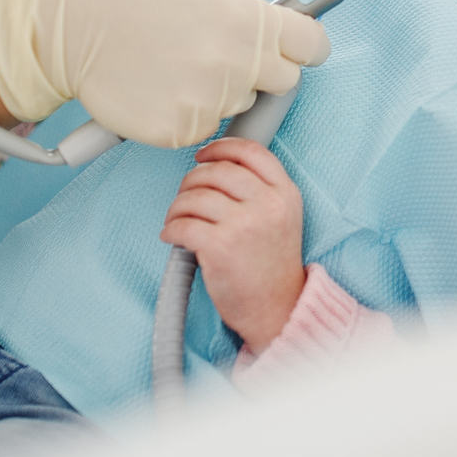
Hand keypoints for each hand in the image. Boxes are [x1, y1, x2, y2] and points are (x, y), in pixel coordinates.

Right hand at [0, 0, 329, 144]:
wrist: (71, 30)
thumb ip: (239, 12)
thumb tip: (268, 31)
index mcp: (247, 19)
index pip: (312, 46)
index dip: (303, 47)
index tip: (294, 49)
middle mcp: (236, 62)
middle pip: (283, 82)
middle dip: (263, 73)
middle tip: (226, 58)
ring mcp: (209, 100)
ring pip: (238, 105)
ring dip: (218, 92)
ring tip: (174, 66)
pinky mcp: (180, 130)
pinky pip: (201, 127)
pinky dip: (185, 113)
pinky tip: (157, 88)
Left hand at [160, 139, 305, 351]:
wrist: (276, 309)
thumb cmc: (272, 264)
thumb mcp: (283, 217)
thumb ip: (261, 189)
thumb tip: (214, 166)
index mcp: (285, 193)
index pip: (250, 152)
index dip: (220, 148)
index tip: (203, 155)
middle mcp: (267, 204)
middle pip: (217, 171)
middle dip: (192, 180)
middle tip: (186, 196)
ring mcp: (243, 224)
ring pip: (194, 196)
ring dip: (177, 207)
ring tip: (177, 219)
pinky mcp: (220, 247)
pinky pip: (182, 224)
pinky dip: (171, 229)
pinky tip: (173, 236)